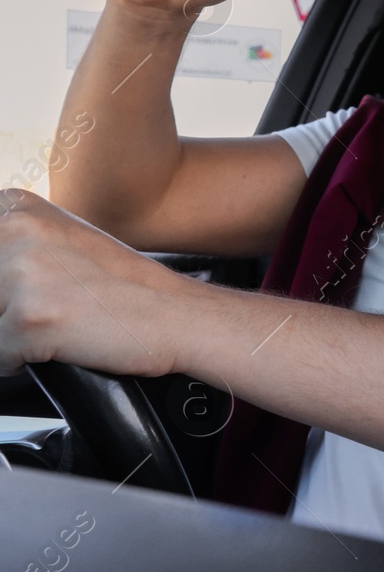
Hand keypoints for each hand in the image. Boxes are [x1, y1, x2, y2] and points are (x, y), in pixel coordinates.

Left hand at [0, 190, 186, 376]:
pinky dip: (18, 362)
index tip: (23, 290)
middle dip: (6, 309)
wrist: (178, 315)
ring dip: (11, 334)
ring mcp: (21, 274)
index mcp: (19, 209)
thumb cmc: (128, 286)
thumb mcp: (64, 242)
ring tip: (54, 328)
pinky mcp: (29, 319)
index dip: (5, 282)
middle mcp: (15, 232)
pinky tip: (57, 348)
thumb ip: (18, 246)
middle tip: (48, 311)